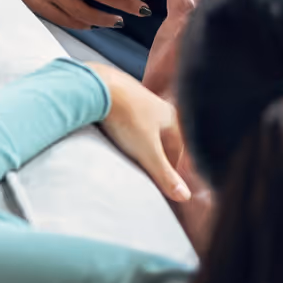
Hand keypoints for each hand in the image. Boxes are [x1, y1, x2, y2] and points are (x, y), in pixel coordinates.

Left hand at [84, 63, 192, 202]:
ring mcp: (139, 99)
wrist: (97, 86)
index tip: (158, 186)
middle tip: (142, 173)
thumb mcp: (148, 152)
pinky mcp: (120, 96)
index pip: (175, 151)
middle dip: (153, 157)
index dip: (167, 171)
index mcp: (171, 118)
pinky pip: (126, 119)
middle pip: (160, 140)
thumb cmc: (126, 117)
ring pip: (143, 129)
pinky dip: (123, 131)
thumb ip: (165, 175)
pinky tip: (113, 137)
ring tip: (126, 157)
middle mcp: (158, 106)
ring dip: (137, 144)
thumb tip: (185, 196)